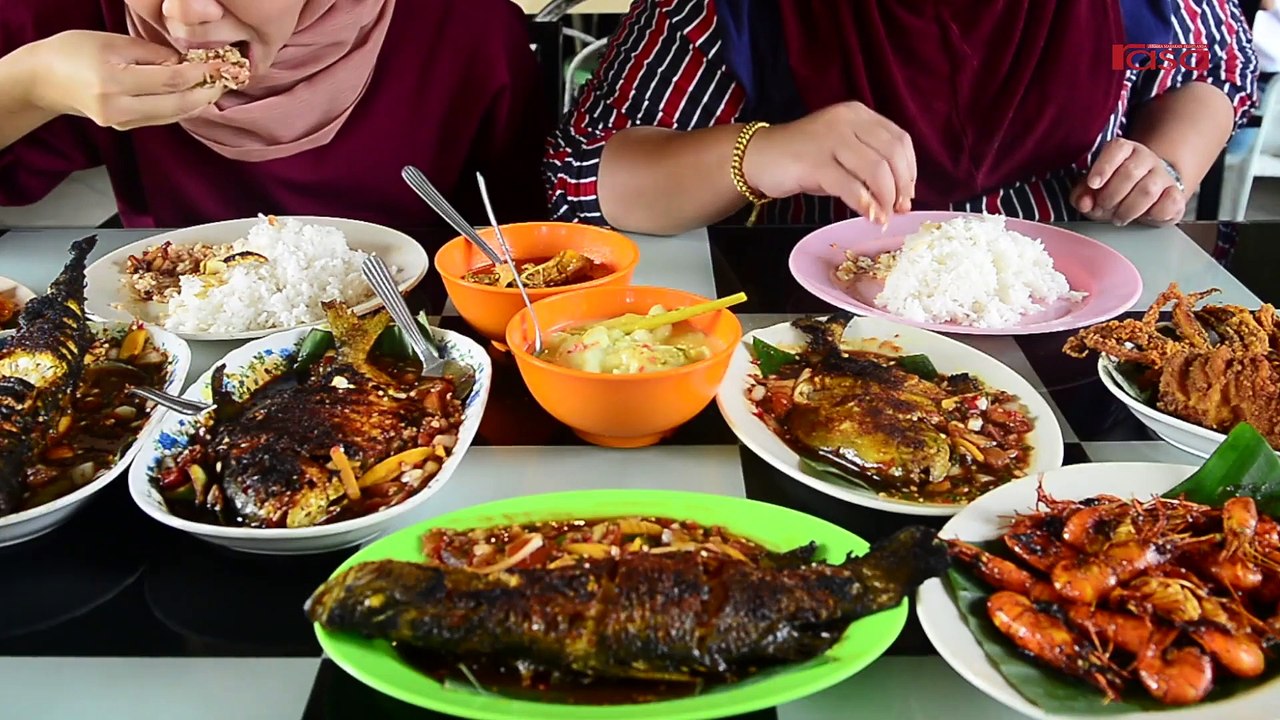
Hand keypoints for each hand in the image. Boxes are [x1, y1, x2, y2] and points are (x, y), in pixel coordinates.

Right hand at [23, 30, 226, 130]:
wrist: (44, 80)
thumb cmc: (74, 52)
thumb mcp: (112, 42)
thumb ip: (152, 53)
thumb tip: (184, 62)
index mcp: (113, 82)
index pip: (170, 81)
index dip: (199, 74)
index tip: (219, 64)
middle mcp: (118, 107)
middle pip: (176, 104)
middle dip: (206, 93)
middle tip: (226, 80)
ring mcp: (121, 122)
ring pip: (172, 115)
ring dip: (198, 103)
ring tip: (217, 88)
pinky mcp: (124, 127)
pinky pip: (161, 119)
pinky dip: (181, 108)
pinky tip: (195, 98)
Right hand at [740, 101, 916, 222]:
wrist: (758, 157)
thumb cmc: (802, 159)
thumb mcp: (841, 153)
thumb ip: (868, 167)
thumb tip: (898, 199)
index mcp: (858, 114)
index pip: (899, 139)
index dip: (909, 170)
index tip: (907, 194)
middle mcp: (847, 120)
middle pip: (892, 154)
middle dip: (901, 187)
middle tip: (898, 209)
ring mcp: (830, 139)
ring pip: (876, 170)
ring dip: (885, 198)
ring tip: (884, 217)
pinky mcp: (815, 162)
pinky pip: (851, 186)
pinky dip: (865, 204)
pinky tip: (869, 217)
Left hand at [1071, 138, 1185, 226]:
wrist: (1148, 198)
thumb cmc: (1116, 191)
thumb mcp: (1093, 192)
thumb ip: (1082, 195)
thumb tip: (1083, 202)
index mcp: (1124, 150)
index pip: (1117, 148)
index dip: (1104, 166)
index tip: (1093, 184)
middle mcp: (1145, 159)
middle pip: (1130, 172)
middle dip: (1112, 195)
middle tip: (1103, 206)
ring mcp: (1163, 175)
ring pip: (1148, 190)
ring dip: (1129, 209)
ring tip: (1119, 216)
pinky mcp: (1176, 194)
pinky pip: (1169, 202)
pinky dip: (1154, 214)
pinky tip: (1145, 216)